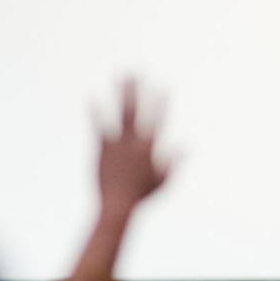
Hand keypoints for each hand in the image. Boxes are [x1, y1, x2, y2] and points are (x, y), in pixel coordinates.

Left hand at [97, 78, 170, 214]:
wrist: (116, 207)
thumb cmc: (141, 196)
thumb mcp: (162, 180)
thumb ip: (173, 162)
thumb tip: (187, 147)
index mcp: (149, 149)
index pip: (158, 121)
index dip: (162, 104)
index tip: (165, 88)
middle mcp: (134, 142)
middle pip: (136, 111)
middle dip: (136, 90)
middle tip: (136, 73)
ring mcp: (117, 145)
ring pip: (120, 114)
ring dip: (120, 94)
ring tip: (118, 77)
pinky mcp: (103, 150)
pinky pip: (99, 127)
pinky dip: (95, 112)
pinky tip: (92, 97)